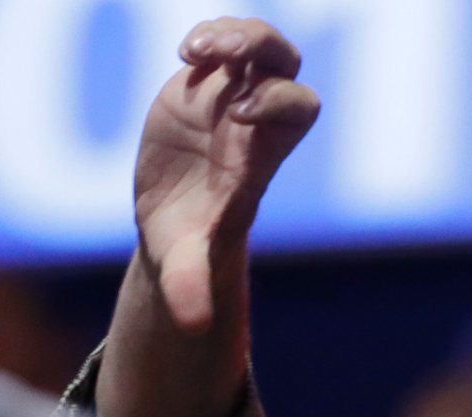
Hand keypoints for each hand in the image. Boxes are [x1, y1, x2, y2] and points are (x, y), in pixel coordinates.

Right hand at [134, 18, 320, 334]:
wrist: (174, 225)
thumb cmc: (188, 246)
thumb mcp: (186, 264)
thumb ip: (192, 287)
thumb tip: (194, 328)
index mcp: (262, 155)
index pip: (297, 110)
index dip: (277, 102)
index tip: (242, 115)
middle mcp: (253, 120)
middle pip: (285, 65)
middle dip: (260, 51)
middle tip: (219, 60)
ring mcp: (229, 98)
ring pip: (257, 46)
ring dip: (234, 34)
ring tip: (194, 52)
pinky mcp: (202, 87)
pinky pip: (220, 44)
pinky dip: (209, 37)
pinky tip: (187, 53)